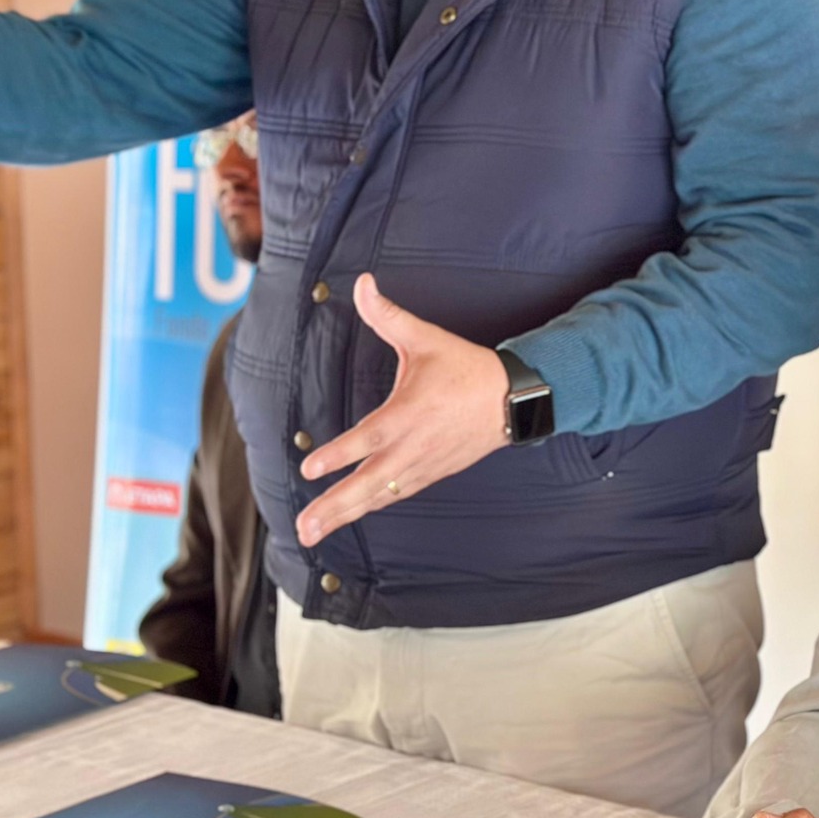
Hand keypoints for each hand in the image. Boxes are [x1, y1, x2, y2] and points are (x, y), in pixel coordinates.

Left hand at [294, 274, 509, 546]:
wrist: (514, 399)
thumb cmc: (466, 368)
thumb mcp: (426, 339)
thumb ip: (388, 316)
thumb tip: (362, 285)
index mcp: (410, 413)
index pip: (369, 438)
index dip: (339, 454)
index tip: (310, 469)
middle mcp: (414, 446)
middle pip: (369, 483)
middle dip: (335, 506)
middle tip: (304, 525)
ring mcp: (423, 465)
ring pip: (379, 495)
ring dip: (345, 515)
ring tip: (311, 532)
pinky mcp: (431, 474)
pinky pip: (395, 495)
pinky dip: (370, 508)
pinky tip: (348, 517)